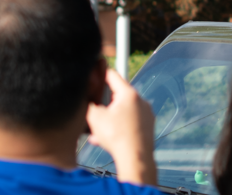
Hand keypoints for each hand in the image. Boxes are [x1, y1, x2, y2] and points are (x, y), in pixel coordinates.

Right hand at [86, 69, 156, 184]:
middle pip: (117, 96)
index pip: (113, 75)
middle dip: (102, 104)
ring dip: (108, 119)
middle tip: (92, 112)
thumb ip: (87, 104)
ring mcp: (146, 114)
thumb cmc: (117, 137)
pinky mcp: (147, 126)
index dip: (100, 73)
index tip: (93, 74)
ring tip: (96, 131)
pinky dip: (117, 128)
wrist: (135, 158)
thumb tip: (84, 99)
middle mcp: (140, 101)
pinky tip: (104, 139)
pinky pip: (128, 122)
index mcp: (129, 94)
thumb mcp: (94, 117)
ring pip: (121, 112)